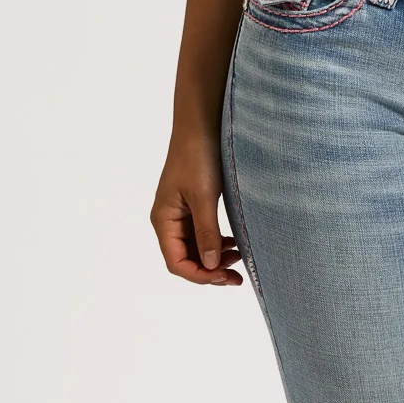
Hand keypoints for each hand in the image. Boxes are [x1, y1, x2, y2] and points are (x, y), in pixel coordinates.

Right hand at [151, 131, 243, 286]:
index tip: (225, 277)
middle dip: (210, 271)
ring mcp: (181, 214)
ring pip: (196, 248)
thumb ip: (206, 232)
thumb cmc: (198, 157)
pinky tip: (234, 243)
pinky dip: (217, 243)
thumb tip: (210, 265)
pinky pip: (202, 234)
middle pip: (186, 259)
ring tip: (239, 258)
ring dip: (215, 258)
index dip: (200, 275)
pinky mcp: (194, 206)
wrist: (201, 125)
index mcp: (164, 220)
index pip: (176, 263)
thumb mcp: (204, 197)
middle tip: (238, 276)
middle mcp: (169, 221)